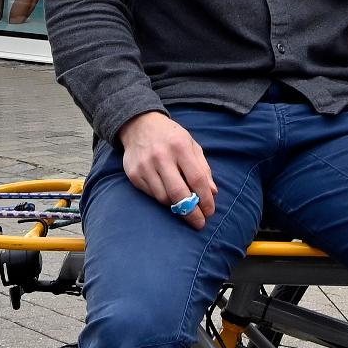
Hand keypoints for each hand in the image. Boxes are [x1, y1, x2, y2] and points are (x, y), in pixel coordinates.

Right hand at [118, 110, 215, 226]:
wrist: (139, 124)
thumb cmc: (171, 137)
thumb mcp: (191, 145)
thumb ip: (203, 168)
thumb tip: (213, 192)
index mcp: (180, 147)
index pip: (196, 178)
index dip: (205, 198)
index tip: (210, 211)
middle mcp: (162, 156)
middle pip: (178, 192)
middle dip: (191, 212)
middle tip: (199, 222)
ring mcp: (145, 166)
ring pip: (163, 197)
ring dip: (176, 206)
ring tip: (185, 208)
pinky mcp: (134, 174)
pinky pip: (151, 195)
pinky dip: (162, 200)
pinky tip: (169, 197)